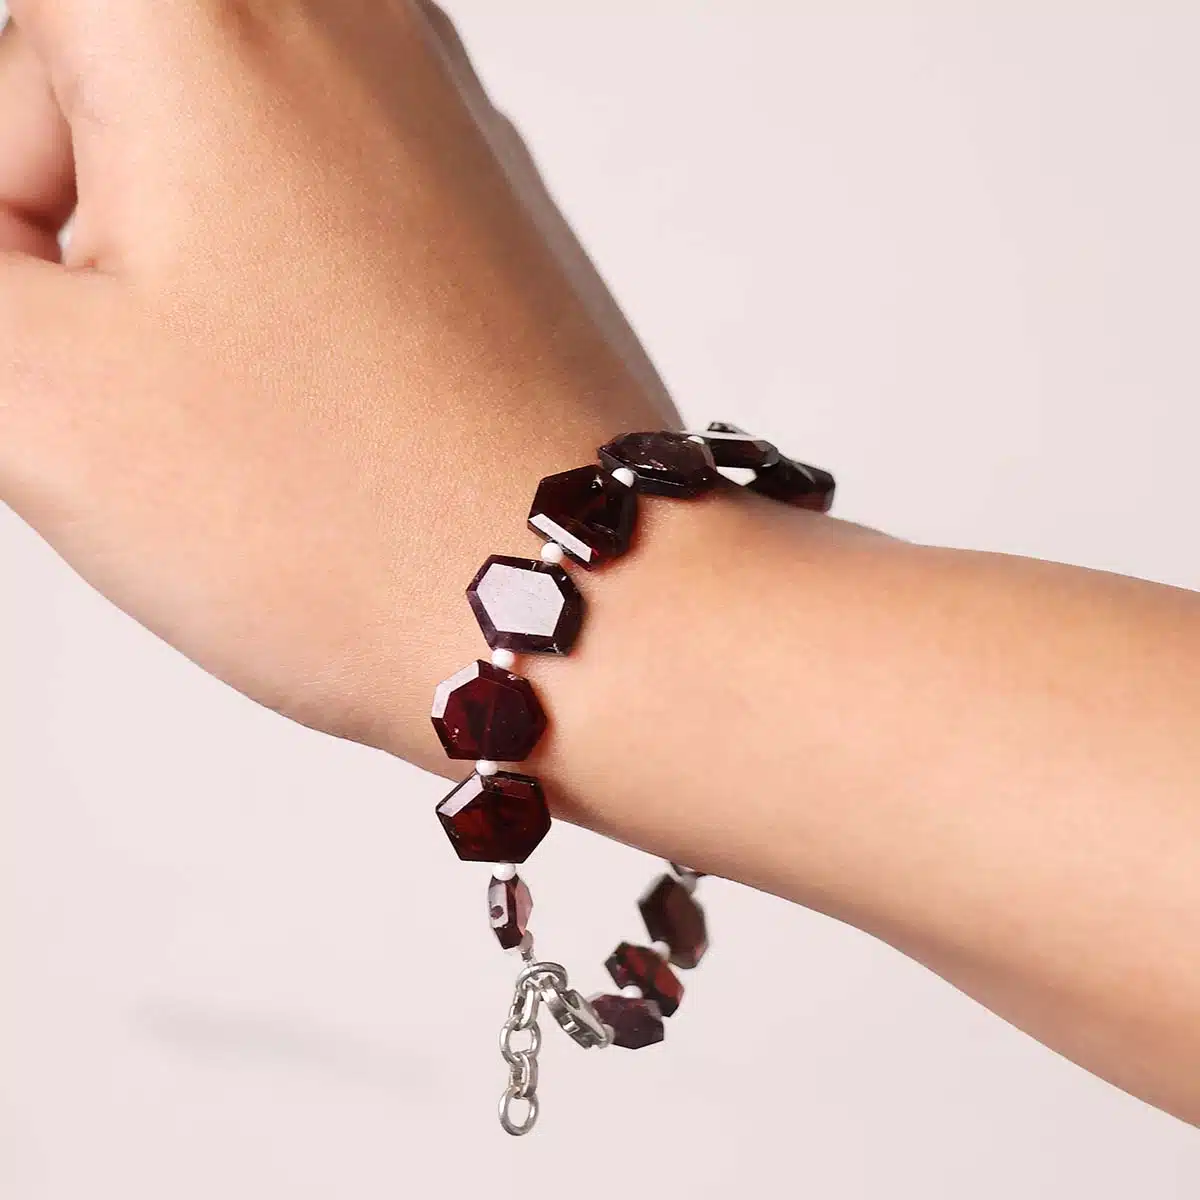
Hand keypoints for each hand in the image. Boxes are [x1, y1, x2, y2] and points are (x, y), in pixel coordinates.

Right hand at [0, 0, 675, 763]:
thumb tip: (5, 248)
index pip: (3, 70)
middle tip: (159, 386)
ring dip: (177, 287)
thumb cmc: (350, 516)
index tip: (66, 328)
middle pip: (93, 100)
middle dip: (77, 247)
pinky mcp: (482, 207)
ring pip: (201, 169)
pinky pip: (308, 218)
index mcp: (208, 10)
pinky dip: (278, 302)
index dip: (8, 221)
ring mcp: (437, 113)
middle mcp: (350, 18)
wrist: (589, 604)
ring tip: (252, 412)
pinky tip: (320, 403)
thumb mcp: (39, 393)